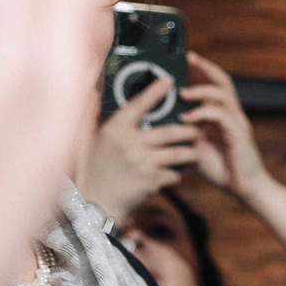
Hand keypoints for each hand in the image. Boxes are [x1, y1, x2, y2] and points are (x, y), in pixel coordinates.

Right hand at [76, 74, 196, 220]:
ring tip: (194, 151)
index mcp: (114, 130)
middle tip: (196, 128)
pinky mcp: (152, 181)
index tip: (168, 81)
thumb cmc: (89, 170)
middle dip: (187, 130)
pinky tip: (175, 174)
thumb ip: (97, 118)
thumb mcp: (88, 140)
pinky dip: (176, 174)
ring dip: (189, 152)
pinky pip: (173, 174)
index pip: (138, 105)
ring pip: (177, 153)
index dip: (154, 92)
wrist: (94, 204)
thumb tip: (95, 92)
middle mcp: (130, 144)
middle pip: (168, 132)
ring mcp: (143, 163)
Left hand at [179, 52, 271, 197]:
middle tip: (187, 57)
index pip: (214, 84)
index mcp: (223, 114)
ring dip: (200, 90)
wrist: (246, 190)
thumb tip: (168, 118)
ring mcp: (237, 123)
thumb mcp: (198, 145)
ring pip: (222, 94)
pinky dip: (202, 113)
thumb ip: (188, 130)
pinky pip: (220, 115)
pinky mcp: (238, 135)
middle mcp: (232, 114)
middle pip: (222, 80)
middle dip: (204, 67)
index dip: (200, 70)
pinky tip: (188, 118)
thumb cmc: (223, 169)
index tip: (183, 59)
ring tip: (182, 92)